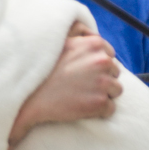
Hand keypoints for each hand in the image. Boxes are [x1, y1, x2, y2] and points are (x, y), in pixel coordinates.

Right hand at [8, 24, 121, 143]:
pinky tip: (84, 108)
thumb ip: (84, 40)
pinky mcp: (100, 103)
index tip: (86, 73)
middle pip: (115, 73)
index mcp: (95, 44)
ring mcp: (102, 82)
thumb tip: (97, 38)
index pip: (110, 56)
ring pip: (116, 91)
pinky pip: (110, 109)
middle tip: (83, 86)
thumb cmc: (45, 71)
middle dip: (104, 80)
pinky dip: (100, 111)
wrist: (31, 97)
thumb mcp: (64, 44)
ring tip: (84, 97)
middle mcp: (102, 61)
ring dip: (104, 95)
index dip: (99, 67)